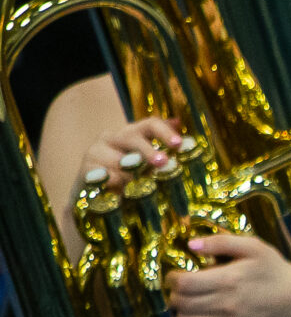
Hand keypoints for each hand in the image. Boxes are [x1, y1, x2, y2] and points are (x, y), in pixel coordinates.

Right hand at [73, 115, 187, 197]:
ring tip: (133, 187)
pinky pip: (105, 176)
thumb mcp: (146, 162)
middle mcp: (112, 137)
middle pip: (132, 137)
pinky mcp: (85, 168)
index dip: (165, 132)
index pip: (150, 124)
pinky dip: (115, 185)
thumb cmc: (126, 176)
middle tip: (163, 163)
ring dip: (132, 177)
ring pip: (118, 161)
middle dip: (149, 151)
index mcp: (131, 133)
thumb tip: (178, 122)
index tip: (179, 144)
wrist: (94, 195)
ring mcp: (95, 151)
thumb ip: (160, 145)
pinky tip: (117, 190)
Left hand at [166, 233, 290, 316]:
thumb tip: (192, 244)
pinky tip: (200, 316)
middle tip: (181, 288)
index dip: (172, 279)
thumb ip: (221, 242)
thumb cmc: (273, 269)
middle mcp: (227, 304)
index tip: (175, 275)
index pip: (183, 284)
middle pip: (181, 304)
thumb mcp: (253, 247)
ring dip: (181, 311)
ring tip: (189, 302)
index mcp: (228, 280)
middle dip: (174, 294)